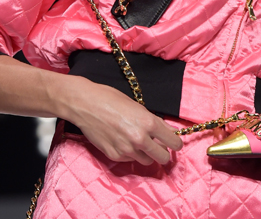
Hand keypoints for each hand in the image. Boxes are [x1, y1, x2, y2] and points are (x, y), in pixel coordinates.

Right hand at [53, 76, 183, 165]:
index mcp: (149, 123)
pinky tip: (123, 141)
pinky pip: (130, 160)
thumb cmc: (110, 99)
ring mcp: (126, 149)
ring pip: (147, 161)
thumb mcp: (138, 106)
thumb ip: (156, 121)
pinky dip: (130, 153)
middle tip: (158, 145)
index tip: (173, 142)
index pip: (174, 142)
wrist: (85, 104)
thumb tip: (170, 131)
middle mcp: (140, 139)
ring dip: (146, 153)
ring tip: (137, 141)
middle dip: (163, 152)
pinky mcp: (114, 156)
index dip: (175, 142)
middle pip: (163, 157)